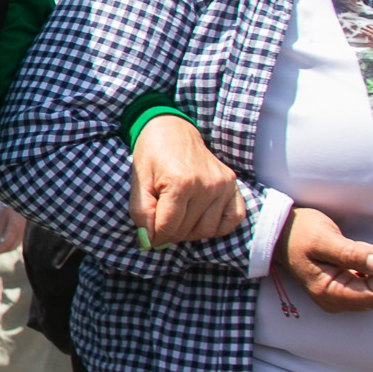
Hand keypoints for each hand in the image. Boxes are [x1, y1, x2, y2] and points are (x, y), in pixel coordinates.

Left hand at [0, 206, 26, 254]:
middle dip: (2, 251)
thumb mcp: (3, 215)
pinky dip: (12, 245)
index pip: (6, 242)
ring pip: (16, 245)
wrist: (26, 201)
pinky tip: (5, 244)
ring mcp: (25, 231)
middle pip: (12, 246)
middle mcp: (22, 231)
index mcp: (15, 226)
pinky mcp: (26, 231)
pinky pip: (19, 242)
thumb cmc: (12, 206)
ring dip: (7, 249)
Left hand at [130, 115, 244, 245]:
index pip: (168, 228)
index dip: (154, 237)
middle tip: (160, 221)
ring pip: (207, 231)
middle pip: (186, 231)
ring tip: (177, 218)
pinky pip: (231, 221)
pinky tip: (200, 218)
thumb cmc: (152, 154)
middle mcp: (207, 185)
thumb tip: (147, 242)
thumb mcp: (139, 181)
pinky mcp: (233, 186)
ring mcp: (223, 186)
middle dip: (169, 233)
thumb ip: (141, 213)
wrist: (172, 130)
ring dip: (189, 232)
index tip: (148, 234)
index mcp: (181, 182)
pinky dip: (216, 227)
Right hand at [275, 207, 372, 312]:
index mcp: (330, 293)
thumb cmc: (299, 233)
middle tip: (364, 247)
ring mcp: (345, 298)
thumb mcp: (323, 238)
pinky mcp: (351, 291)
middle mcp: (339, 302)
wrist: (283, 234)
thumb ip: (351, 253)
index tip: (370, 248)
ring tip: (359, 249)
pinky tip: (360, 256)